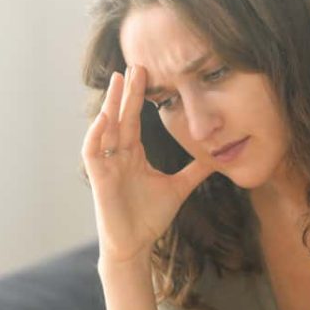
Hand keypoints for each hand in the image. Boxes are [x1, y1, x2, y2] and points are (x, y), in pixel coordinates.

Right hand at [81, 65, 215, 265]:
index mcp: (133, 155)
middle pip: (122, 116)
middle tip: (135, 64)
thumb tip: (217, 158)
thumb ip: (194, 171)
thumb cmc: (149, 219)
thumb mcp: (179, 188)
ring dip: (111, 104)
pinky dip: (96, 135)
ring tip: (117, 81)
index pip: (135, 119)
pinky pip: (93, 152)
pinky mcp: (99, 179)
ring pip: (106, 128)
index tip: (148, 73)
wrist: (135, 246)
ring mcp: (107, 165)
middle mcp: (118, 155)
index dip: (140, 97)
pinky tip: (104, 118)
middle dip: (127, 91)